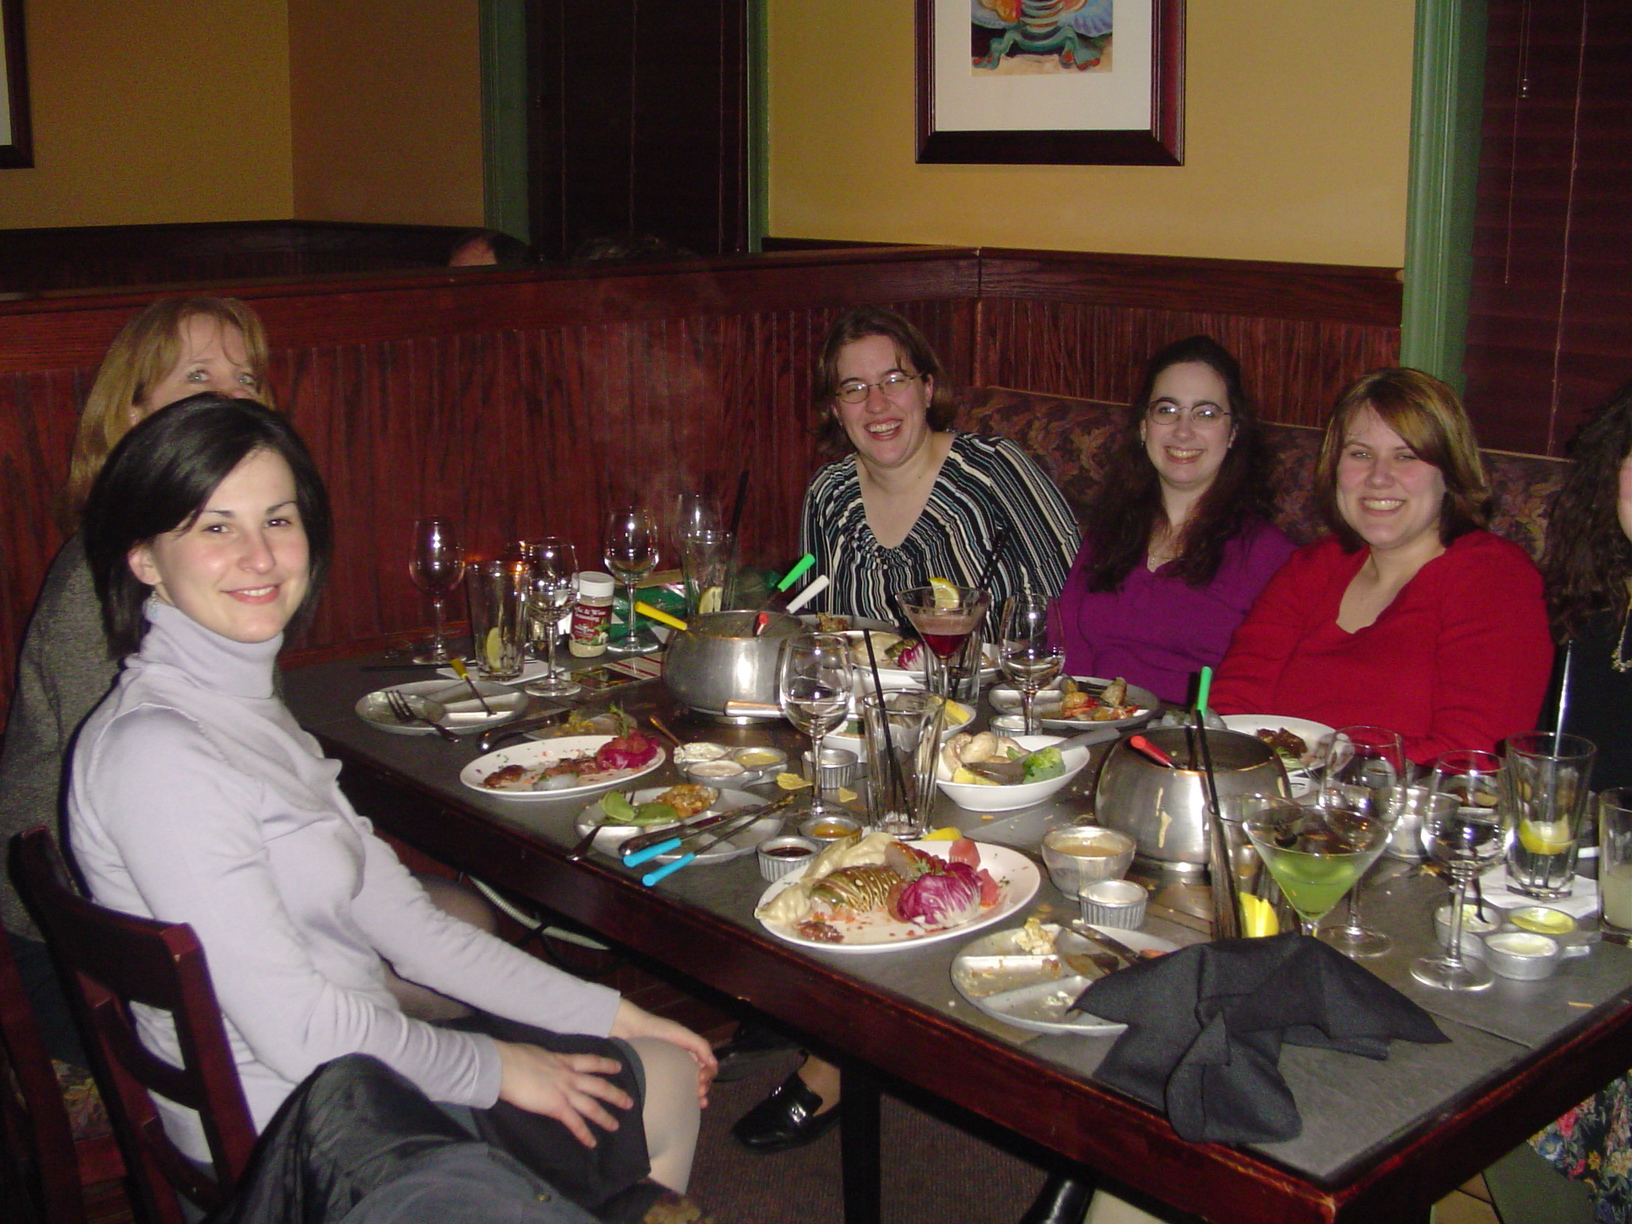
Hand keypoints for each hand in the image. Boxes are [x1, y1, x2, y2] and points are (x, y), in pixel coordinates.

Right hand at [493, 1040, 633, 1147]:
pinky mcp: (555, 1106)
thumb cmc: (514, 1056)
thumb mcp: (537, 1052)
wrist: (504, 1065)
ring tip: (616, 1125)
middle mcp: (569, 1075)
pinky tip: (591, 1143)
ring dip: (605, 1117)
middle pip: (598, 1085)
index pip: (591, 1061)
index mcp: (564, 1060)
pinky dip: (584, 1134)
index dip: (606, 1064)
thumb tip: (543, 1062)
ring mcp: (564, 1091)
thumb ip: (546, 1060)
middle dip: (615, 1094)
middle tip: (629, 1102)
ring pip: (591, 1105)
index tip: (618, 1067)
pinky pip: (574, 1122)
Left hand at [609, 999, 718, 1106]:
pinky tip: (683, 1107)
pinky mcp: (654, 1079)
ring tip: (698, 1104)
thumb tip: (714, 1064)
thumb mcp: (681, 1034)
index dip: (708, 1074)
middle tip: (699, 1094)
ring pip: (686, 1087)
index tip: (702, 1079)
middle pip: (698, 1079)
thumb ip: (700, 1045)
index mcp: (688, 1051)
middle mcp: (679, 1062)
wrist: (628, 1030)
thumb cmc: (656, 1030)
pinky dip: (680, 1099)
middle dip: (704, 1088)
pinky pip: (670, 1092)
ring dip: (696, 1097)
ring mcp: (667, 1072)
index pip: (706, 1066)